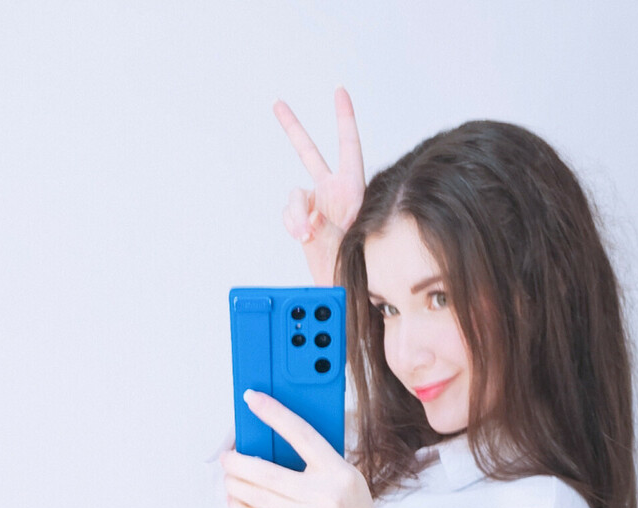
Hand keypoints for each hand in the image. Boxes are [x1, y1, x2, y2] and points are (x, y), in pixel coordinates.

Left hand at [222, 391, 387, 507]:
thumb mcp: (347, 479)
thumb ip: (318, 461)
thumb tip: (273, 442)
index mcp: (340, 471)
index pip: (302, 434)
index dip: (274, 414)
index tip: (252, 399)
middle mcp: (326, 495)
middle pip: (267, 472)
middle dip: (238, 462)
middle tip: (226, 457)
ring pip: (258, 497)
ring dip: (235, 484)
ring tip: (228, 478)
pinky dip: (241, 507)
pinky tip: (234, 499)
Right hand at [273, 86, 365, 287]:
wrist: (347, 285)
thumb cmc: (359, 262)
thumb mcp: (354, 239)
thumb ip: (329, 226)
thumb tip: (307, 226)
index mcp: (353, 188)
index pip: (349, 145)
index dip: (344, 117)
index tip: (339, 92)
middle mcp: (333, 192)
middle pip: (309, 154)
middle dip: (293, 129)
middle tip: (278, 105)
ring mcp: (316, 207)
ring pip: (295, 194)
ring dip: (296, 214)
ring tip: (306, 235)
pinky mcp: (303, 222)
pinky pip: (288, 213)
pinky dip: (291, 223)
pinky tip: (302, 237)